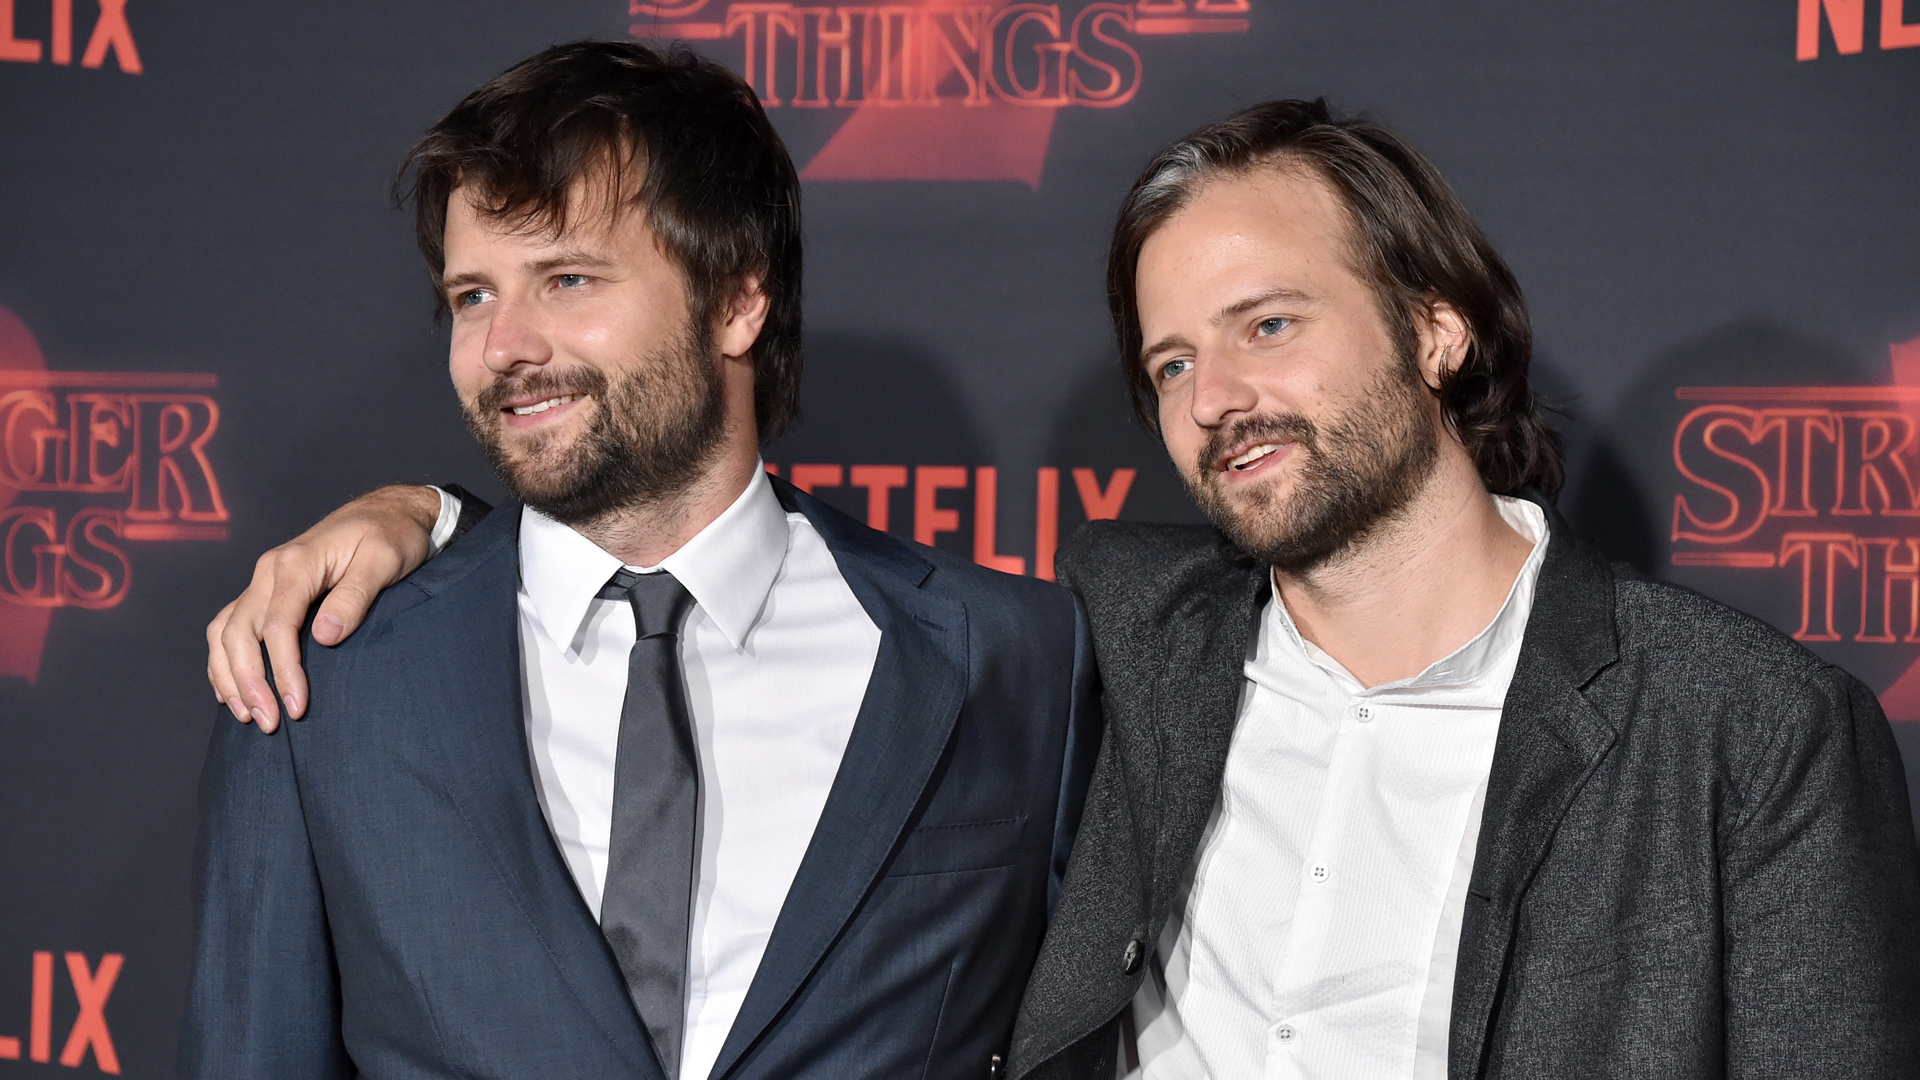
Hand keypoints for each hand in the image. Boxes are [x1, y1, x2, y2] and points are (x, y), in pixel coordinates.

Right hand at [207, 485, 442, 731]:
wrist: (387, 512)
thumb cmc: (391, 536)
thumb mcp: (384, 561)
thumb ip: (355, 597)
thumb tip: (324, 638)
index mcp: (297, 563)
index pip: (277, 625)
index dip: (282, 670)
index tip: (297, 707)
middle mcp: (270, 571)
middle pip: (240, 632)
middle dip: (249, 682)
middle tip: (268, 723)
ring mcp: (264, 580)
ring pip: (225, 630)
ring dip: (230, 675)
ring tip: (246, 716)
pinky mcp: (267, 591)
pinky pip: (230, 626)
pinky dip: (224, 659)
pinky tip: (232, 690)